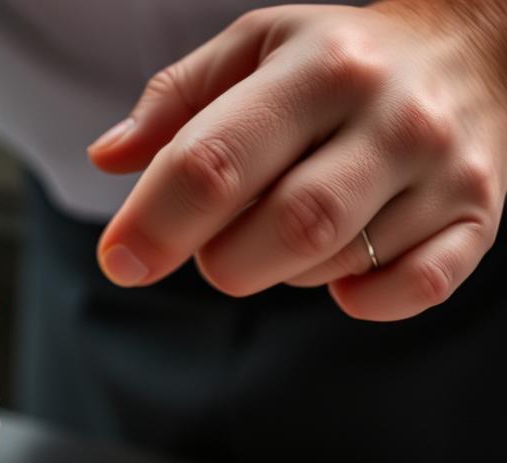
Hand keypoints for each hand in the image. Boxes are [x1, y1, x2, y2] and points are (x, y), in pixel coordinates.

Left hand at [89, 2, 506, 320]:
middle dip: (225, 258)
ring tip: (292, 223)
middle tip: (222, 239)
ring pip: (334, 265)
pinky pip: (410, 290)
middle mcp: (389, 115)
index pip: (216, 160)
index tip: (121, 259)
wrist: (470, 50)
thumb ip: (174, 102)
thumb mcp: (252, 49)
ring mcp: (442, 170)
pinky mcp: (477, 217)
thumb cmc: (334, 62)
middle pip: (283, 228)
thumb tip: (107, 159)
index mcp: (318, 66)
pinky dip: (363, 298)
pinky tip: (344, 268)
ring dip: (285, 269)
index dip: (155, 223)